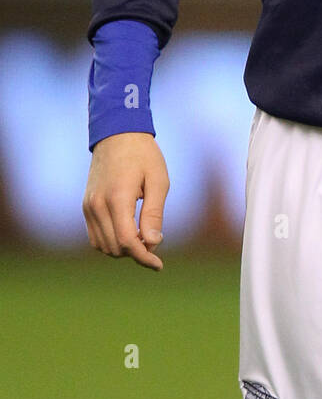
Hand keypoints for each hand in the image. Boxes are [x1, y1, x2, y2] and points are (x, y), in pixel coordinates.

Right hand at [82, 132, 169, 270]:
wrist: (118, 133)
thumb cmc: (144, 155)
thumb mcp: (158, 181)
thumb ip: (154, 213)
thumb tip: (153, 244)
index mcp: (117, 198)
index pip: (127, 241)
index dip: (144, 257)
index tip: (159, 265)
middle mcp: (97, 205)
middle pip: (115, 247)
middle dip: (136, 253)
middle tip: (154, 242)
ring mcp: (88, 206)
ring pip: (102, 246)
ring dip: (122, 249)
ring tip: (142, 236)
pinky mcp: (86, 206)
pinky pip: (95, 236)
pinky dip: (110, 241)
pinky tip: (128, 233)